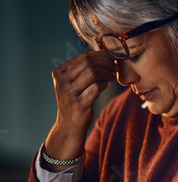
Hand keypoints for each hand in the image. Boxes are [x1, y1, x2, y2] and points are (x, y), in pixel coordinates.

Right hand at [44, 51, 116, 168]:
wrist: (69, 126)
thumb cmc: (75, 101)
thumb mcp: (73, 83)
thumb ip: (83, 69)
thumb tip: (105, 55)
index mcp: (59, 73)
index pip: (82, 57)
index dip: (100, 55)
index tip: (111, 57)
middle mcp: (62, 82)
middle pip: (87, 62)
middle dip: (105, 62)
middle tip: (114, 66)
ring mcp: (69, 93)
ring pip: (92, 73)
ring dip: (106, 73)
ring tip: (111, 76)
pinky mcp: (79, 104)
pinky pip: (97, 87)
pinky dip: (104, 84)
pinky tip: (106, 85)